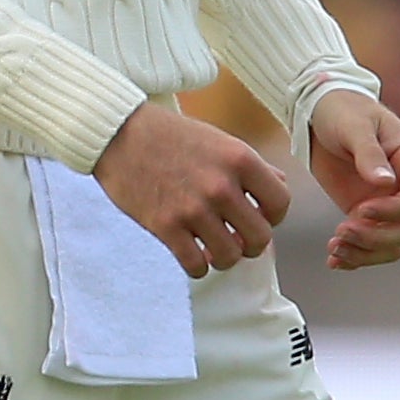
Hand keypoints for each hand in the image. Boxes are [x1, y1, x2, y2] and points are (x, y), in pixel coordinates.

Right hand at [95, 102, 291, 276]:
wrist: (118, 133)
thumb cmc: (170, 135)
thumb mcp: (219, 139)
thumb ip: (250, 164)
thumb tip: (278, 185)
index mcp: (240, 159)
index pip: (280, 203)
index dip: (273, 216)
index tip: (259, 218)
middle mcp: (221, 186)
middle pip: (259, 237)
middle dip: (251, 244)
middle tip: (238, 240)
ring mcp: (192, 208)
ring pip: (229, 256)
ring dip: (224, 258)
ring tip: (214, 249)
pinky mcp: (164, 226)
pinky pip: (195, 264)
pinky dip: (198, 266)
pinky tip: (192, 256)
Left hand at [306, 90, 399, 270]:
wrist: (318, 113)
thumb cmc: (343, 110)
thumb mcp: (354, 126)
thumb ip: (368, 153)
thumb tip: (385, 184)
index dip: (395, 210)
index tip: (361, 210)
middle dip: (377, 237)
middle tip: (340, 232)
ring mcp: (387, 203)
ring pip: (392, 243)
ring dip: (365, 252)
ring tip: (333, 249)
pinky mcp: (363, 212)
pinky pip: (370, 243)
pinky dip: (355, 256)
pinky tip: (333, 260)